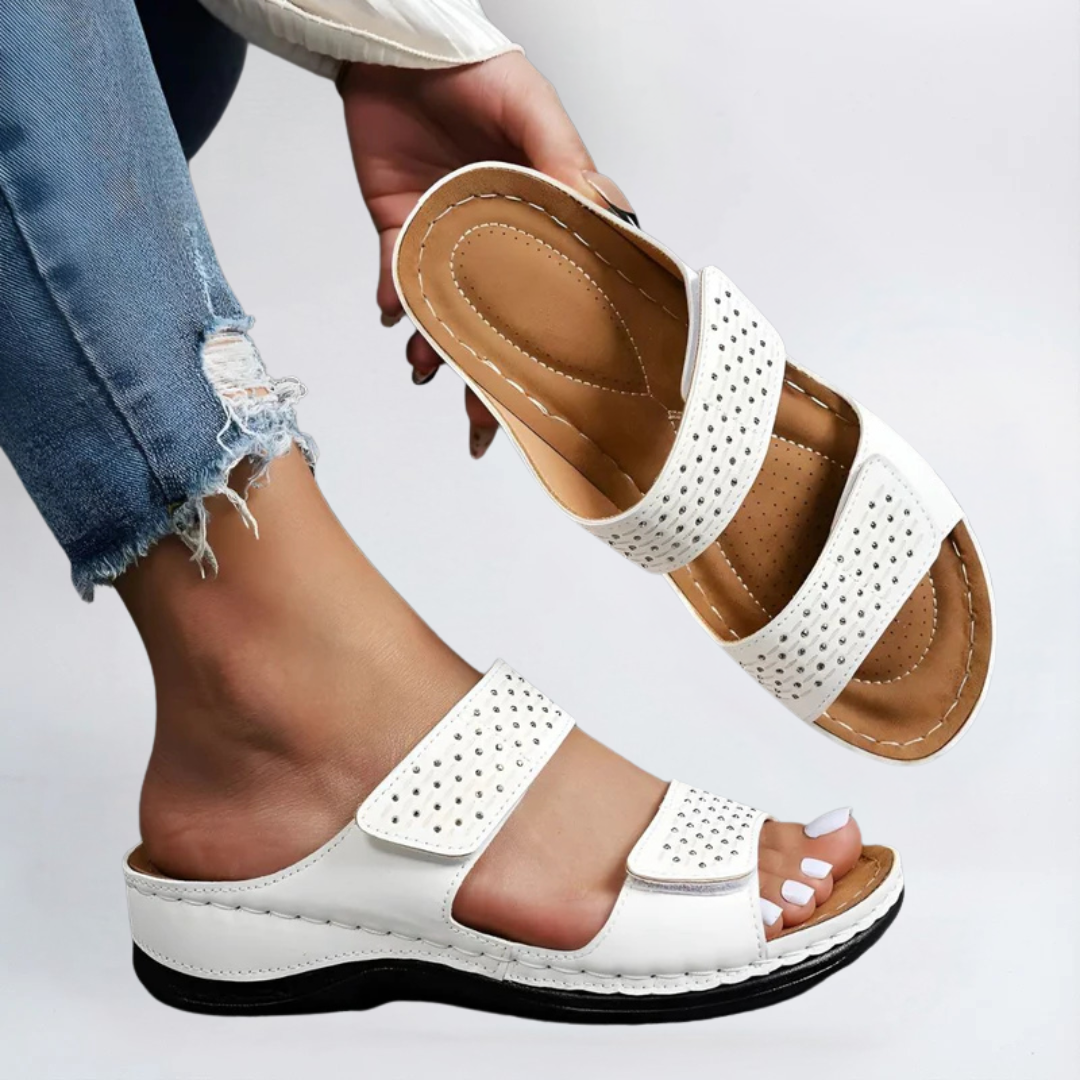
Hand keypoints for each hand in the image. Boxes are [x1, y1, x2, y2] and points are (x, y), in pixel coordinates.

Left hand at [340, 52, 631, 457]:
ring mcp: (448, 239)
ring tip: (428, 370)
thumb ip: (565, 166)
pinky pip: (396, 279)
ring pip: (448, 313)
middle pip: (501, 322)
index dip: (562, 343)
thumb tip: (604, 224)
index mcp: (543, 219)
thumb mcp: (534, 113)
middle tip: (485, 425)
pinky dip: (394, 301)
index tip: (562, 389)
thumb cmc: (477, 70)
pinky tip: (394, 317)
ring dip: (438, 349)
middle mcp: (497, 240)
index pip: (559, 291)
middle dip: (491, 376)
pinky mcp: (399, 229)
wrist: (392, 46)